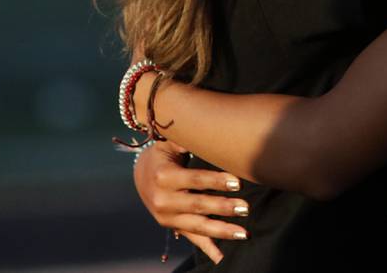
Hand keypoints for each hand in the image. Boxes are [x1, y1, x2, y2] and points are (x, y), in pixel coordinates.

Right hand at [134, 140, 249, 263]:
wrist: (141, 174)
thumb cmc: (164, 153)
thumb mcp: (170, 143)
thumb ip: (188, 139)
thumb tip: (211, 129)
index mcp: (164, 177)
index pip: (195, 180)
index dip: (216, 182)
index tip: (237, 182)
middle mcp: (163, 200)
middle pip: (198, 205)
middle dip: (222, 207)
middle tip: (245, 208)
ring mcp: (167, 217)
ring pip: (197, 226)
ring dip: (221, 230)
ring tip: (244, 233)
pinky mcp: (173, 226)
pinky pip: (192, 239)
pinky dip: (207, 249)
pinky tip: (221, 257)